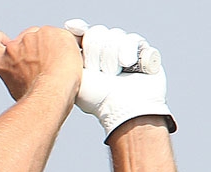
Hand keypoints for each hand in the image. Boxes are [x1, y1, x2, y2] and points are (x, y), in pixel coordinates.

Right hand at [0, 25, 82, 101]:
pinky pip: (61, 34)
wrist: (52, 93)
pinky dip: (66, 44)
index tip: (1, 40)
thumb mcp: (19, 88)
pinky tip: (69, 58)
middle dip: (36, 45)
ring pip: (45, 35)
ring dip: (53, 46)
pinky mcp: (51, 32)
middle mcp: (14, 47)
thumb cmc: (38, 98)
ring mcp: (33, 38)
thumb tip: (29, 69)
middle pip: (25, 36)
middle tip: (47, 61)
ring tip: (59, 65)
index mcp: (3, 62)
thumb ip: (19, 71)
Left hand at [64, 19, 176, 141]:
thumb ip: (70, 54)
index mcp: (89, 57)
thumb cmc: (97, 98)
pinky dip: (129, 53)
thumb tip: (69, 25)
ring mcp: (124, 50)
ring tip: (115, 75)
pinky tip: (129, 67)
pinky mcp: (142, 50)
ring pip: (114, 36)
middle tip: (100, 74)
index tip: (76, 29)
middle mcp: (106, 52)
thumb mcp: (76, 77)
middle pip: (98, 32)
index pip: (85, 34)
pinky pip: (132, 39)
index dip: (81, 31)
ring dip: (112, 59)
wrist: (124, 106)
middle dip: (97, 54)